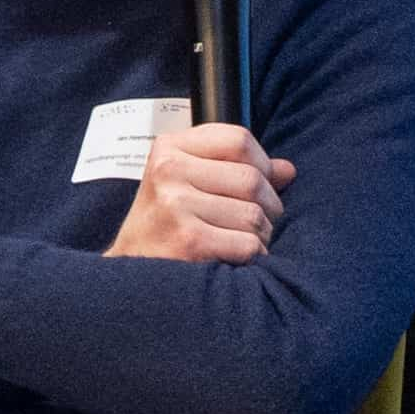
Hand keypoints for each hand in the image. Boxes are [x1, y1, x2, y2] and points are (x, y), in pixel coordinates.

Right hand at [106, 121, 289, 264]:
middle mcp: (169, 171)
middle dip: (268, 206)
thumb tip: (287, 170)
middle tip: (257, 223)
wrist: (126, 274)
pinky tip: (233, 259)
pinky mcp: (188, 241)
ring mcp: (176, 206)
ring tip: (239, 242)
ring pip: (254, 215)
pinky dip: (251, 257)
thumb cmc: (162, 226)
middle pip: (253, 179)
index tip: (259, 184)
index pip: (239, 139)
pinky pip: (248, 245)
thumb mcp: (186, 183)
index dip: (262, 164)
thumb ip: (235, 169)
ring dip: (260, 236)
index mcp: (169, 148)